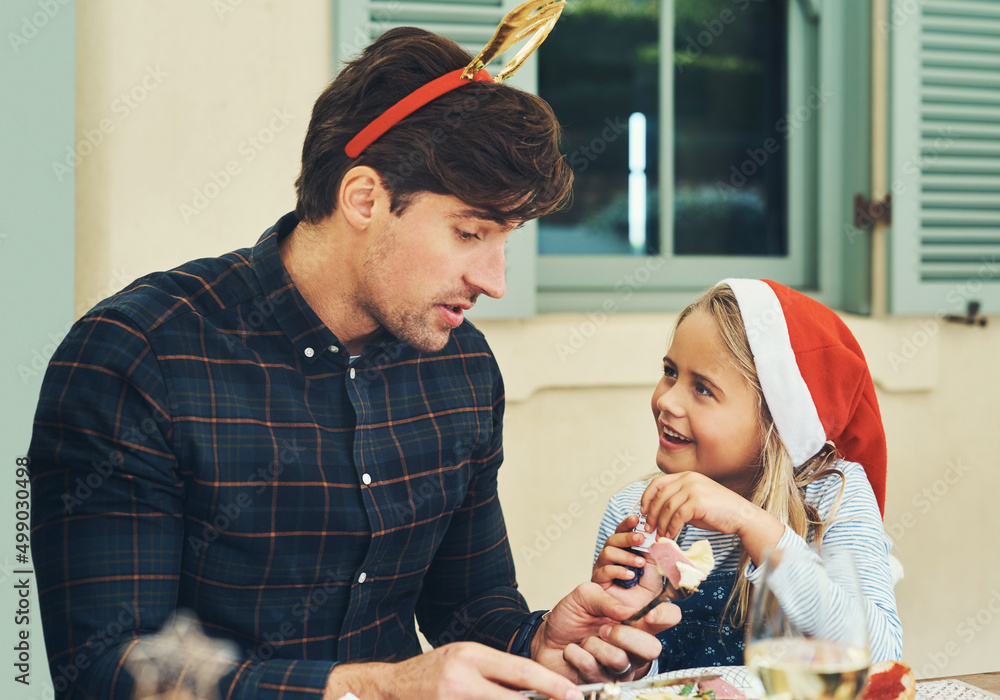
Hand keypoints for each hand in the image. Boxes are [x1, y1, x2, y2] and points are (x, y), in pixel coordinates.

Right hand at [325, 642, 583, 699]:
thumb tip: (536, 688)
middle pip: (515, 699)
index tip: (573, 694)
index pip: (521, 672)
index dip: (552, 685)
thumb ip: (499, 670)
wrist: (391, 688)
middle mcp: (462, 681)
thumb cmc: (431, 670)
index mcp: (470, 656)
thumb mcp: (466, 657)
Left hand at [532, 582, 679, 684]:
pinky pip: (592, 668)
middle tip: (604, 629)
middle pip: (652, 649)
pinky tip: (574, 651)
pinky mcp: (602, 682)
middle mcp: (633, 646)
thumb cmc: (570, 618)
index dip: (665, 616)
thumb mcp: (584, 596)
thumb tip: (626, 611)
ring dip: (594, 645)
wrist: (545, 640)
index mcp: (635, 621)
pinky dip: (576, 654)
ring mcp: (620, 668)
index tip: (650, 613)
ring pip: (619, 660)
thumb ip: (605, 598)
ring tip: (584, 640)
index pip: (667, 618)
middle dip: (625, 636)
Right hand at [592, 515, 662, 608]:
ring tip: (639, 563)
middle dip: (627, 537)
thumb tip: (655, 535)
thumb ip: (652, 551)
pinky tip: (630, 575)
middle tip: (640, 538)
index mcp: (624, 549)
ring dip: (625, 556)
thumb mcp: (653, 567)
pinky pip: (605, 570)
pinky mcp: (599, 580)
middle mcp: (612, 556)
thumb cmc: (646, 589)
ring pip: (608, 551)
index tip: (637, 519)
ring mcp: (603, 566)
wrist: (640, 610)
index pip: (622, 532)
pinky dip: (619, 570)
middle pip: (613, 538)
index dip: (627, 524)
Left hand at [640, 472, 783, 564]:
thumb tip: (657, 516)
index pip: (657, 483)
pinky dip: (671, 527)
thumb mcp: (694, 502)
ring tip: (659, 535)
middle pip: (660, 496)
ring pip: (667, 507)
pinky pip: (678, 516)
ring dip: (660, 523)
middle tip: (648, 528)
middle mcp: (688, 479)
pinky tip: (671, 535)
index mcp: (686, 476)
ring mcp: (694, 488)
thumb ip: (678, 503)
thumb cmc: (718, 511)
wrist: (742, 516)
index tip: (642, 511)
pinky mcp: (698, 501)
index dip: (647, 497)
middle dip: (651, 514)